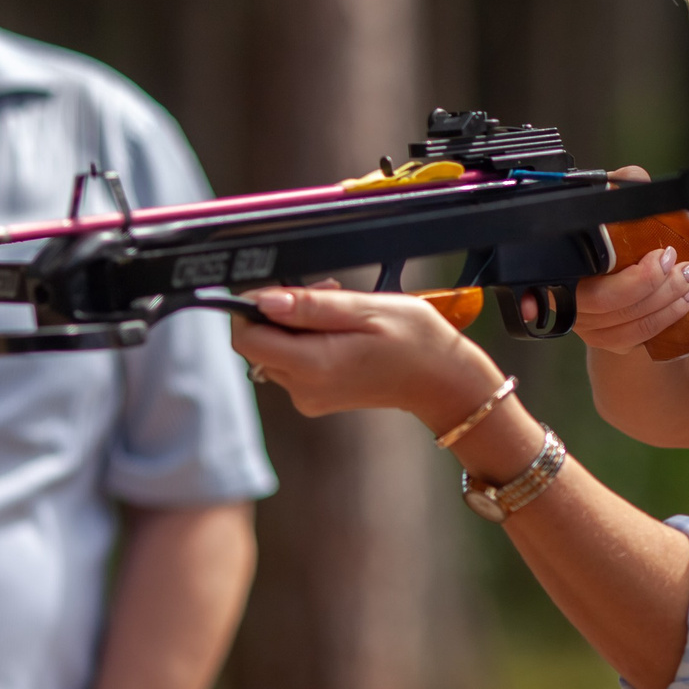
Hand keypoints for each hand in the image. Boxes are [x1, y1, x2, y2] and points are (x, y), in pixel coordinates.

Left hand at [233, 284, 500, 425]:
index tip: (284, 291)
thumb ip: (311, 305)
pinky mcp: (315, 396)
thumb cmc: (416, 342)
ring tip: (342, 314)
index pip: (246, 338)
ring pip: (275, 350)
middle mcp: (303, 388)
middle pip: (259, 343)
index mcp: (313, 366)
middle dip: (282, 313)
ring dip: (297, 326)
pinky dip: (308, 342)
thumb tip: (263, 300)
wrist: (442, 381)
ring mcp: (308, 396)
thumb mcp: (366, 309)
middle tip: (328, 296)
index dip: (254, 308)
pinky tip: (342, 333)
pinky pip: (293, 362)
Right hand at [571, 167, 688, 356]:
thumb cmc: (609, 235)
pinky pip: (637, 336)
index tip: (661, 255)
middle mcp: (566, 299)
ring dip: (666, 299)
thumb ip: (619, 186)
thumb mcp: (612, 206)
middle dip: (650, 282)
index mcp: (559, 264)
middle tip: (678, 261)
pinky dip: (666, 317)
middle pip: (604, 302)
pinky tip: (686, 298)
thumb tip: (633, 178)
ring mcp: (585, 325)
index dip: (613, 268)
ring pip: (626, 321)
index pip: (574, 271)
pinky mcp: (607, 340)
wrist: (615, 270)